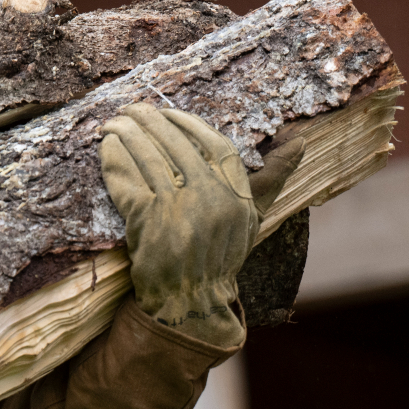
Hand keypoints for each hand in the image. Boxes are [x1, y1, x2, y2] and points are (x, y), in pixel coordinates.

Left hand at [100, 105, 298, 349]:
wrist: (190, 300)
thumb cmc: (220, 256)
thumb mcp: (250, 217)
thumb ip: (272, 178)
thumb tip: (302, 140)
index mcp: (236, 194)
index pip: (214, 144)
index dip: (189, 123)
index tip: (167, 111)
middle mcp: (210, 198)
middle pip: (176, 145)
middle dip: (150, 121)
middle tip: (131, 108)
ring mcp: (177, 210)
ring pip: (148, 158)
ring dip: (127, 135)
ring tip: (112, 122)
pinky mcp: (146, 223)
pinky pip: (127, 182)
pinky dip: (113, 162)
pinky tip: (105, 148)